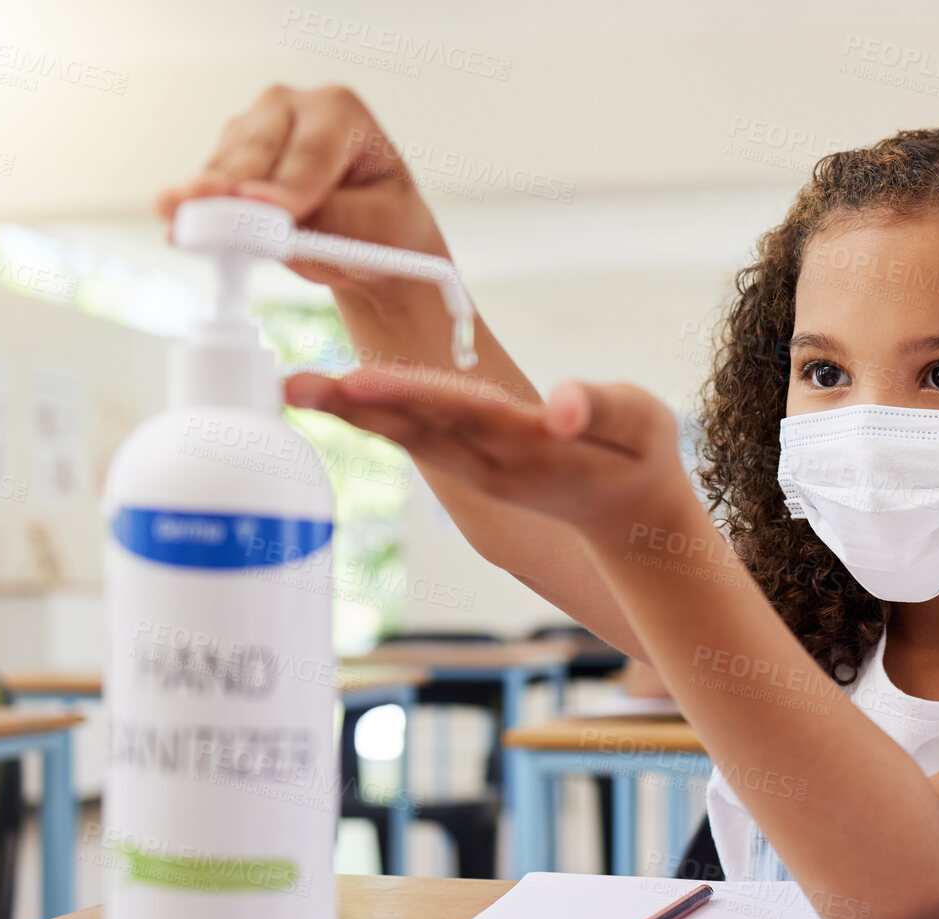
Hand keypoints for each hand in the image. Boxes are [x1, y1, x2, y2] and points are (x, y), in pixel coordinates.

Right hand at [155, 83, 447, 300]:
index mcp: (340, 111)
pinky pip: (204, 188)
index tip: (267, 213)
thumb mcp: (377, 228)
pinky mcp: (225, 158)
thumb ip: (329, 218)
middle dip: (234, 193)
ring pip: (221, 170)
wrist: (368, 237)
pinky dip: (197, 214)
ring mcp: (251, 129)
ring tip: (198, 237)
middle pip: (254, 154)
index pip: (310, 152)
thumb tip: (262, 211)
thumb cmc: (382, 226)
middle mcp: (289, 107)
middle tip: (211, 227)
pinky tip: (187, 233)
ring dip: (211, 206)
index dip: (286, 187)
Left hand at [286, 367, 693, 539]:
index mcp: (535, 449)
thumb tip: (559, 405)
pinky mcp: (469, 466)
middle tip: (295, 383)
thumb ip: (602, 409)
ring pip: (407, 436)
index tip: (363, 380)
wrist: (631, 518)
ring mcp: (478, 470)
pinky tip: (331, 394)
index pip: (466, 413)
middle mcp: (494, 463)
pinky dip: (369, 415)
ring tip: (293, 385)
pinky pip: (413, 438)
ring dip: (349, 411)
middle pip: (417, 429)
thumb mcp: (645, 425)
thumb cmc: (640, 458)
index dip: (414, 395)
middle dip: (355, 405)